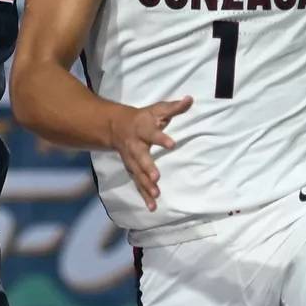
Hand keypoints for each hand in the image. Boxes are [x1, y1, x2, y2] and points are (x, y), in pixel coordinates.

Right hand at [108, 96, 191, 211]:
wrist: (115, 127)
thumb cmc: (142, 118)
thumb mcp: (157, 109)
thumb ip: (174, 107)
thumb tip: (190, 99)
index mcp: (142, 128)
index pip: (152, 132)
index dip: (161, 138)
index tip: (173, 144)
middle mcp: (134, 145)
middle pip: (140, 157)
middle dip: (147, 168)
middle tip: (156, 178)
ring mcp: (131, 160)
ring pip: (137, 173)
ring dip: (145, 185)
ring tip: (156, 195)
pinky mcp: (132, 170)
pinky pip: (137, 183)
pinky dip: (144, 196)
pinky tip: (152, 207)